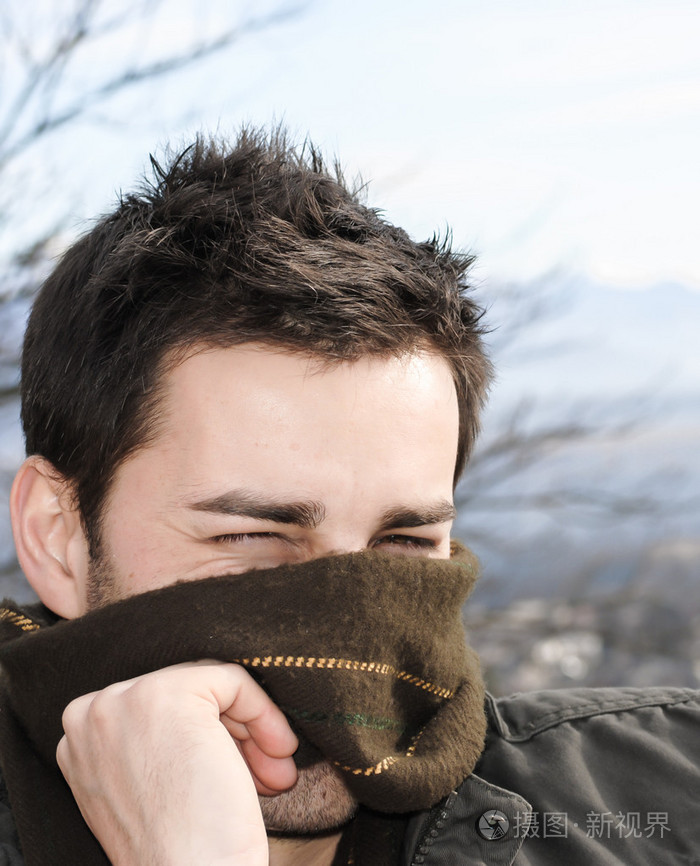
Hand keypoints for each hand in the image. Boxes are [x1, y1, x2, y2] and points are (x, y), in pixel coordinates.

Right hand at [56, 660, 298, 865]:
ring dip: (252, 730)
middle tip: (266, 770)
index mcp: (79, 738)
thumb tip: (212, 710)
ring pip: (210, 686)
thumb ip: (156, 740)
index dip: (207, 737)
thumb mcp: (149, 784)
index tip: (239, 769)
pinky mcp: (170, 694)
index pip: (156, 709)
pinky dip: (263, 713)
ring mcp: (125, 699)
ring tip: (274, 773)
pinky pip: (232, 681)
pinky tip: (275, 752)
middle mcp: (90, 712)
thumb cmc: (180, 850)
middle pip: (184, 693)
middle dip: (233, 734)